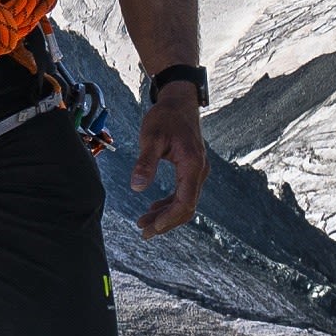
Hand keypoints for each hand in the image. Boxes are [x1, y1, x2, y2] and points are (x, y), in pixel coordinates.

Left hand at [132, 84, 208, 235]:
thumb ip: (145, 162)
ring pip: (184, 202)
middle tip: (144, 232)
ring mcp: (197, 171)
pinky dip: (168, 204)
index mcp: (192, 164)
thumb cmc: (166, 117)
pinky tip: (152, 209)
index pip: (185, 201)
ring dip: (165, 215)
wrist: (179, 102)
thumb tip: (137, 187)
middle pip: (186, 207)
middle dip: (165, 222)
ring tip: (143, 224)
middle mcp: (199, 171)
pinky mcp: (191, 170)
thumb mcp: (151, 136)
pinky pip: (183, 194)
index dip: (169, 217)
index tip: (153, 227)